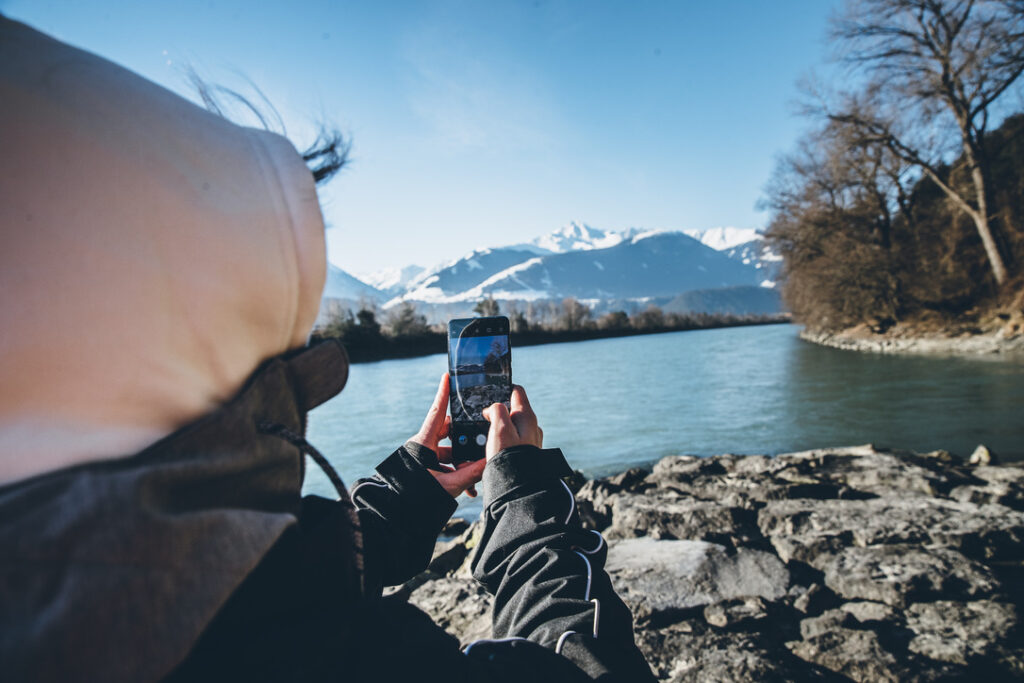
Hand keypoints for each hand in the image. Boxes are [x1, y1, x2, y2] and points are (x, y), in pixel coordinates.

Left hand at [411, 373, 485, 497]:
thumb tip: (489, 461)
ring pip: (449, 452)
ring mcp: (423, 457)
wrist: (398, 513)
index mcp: (423, 443)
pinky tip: (469, 489)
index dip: (443, 394)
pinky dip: (457, 473)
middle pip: (448, 432)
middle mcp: (423, 446)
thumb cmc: (418, 497)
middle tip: (480, 441)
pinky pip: (444, 465)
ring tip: (475, 478)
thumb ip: (470, 473)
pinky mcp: (425, 469)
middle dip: (466, 439)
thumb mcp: (448, 486)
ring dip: (463, 463)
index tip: (447, 376)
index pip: (437, 413)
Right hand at [482, 385, 542, 458]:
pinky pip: (514, 439)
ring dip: (500, 427)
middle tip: (485, 419)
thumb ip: (497, 410)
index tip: (490, 392)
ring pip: (513, 425)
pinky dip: (504, 439)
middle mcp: (532, 426)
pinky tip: (495, 447)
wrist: (517, 486)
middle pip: (513, 409)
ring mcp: (531, 440)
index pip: (517, 391)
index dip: (503, 388)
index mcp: (527, 416)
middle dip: (499, 411)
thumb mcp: (499, 427)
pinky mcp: (526, 452)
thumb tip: (493, 409)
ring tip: (487, 436)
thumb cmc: (508, 456)